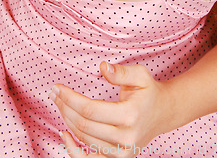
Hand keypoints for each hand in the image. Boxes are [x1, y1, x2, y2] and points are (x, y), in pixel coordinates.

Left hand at [50, 61, 169, 157]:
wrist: (163, 113)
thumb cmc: (148, 91)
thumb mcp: (140, 74)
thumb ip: (121, 72)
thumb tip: (102, 67)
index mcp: (130, 115)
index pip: (90, 109)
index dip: (69, 98)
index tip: (57, 88)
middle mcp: (126, 137)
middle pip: (83, 125)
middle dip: (64, 107)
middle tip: (54, 93)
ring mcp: (121, 152)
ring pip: (84, 138)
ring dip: (67, 120)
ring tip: (60, 104)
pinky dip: (73, 150)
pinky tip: (64, 134)